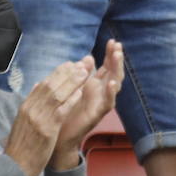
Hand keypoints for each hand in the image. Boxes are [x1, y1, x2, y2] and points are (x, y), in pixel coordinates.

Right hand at [5, 59, 92, 175]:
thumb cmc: (20, 146)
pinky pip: (60, 111)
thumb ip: (30, 103)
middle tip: (80, 64)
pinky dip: (71, 100)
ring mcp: (38, 119)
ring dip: (72, 82)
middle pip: (50, 85)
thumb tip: (36, 85)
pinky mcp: (46, 130)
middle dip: (67, 73)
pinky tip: (80, 93)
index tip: (69, 65)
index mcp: (25, 106)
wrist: (14, 166)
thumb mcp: (21, 121)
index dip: (57, 73)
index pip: (42, 84)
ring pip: (56, 94)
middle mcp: (31, 109)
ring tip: (84, 73)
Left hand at [52, 40, 123, 170]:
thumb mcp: (71, 87)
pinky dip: (111, 94)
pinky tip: (112, 83)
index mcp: (94, 85)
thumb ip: (79, 73)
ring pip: (114, 85)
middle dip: (116, 59)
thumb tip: (89, 57)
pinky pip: (108, 104)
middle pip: (113, 72)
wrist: (57, 135)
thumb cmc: (64, 111)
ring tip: (118, 57)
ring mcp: (100, 103)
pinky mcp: (97, 115)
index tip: (112, 41)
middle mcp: (100, 93)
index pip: (106, 66)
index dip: (110, 54)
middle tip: (118, 46)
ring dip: (117, 70)